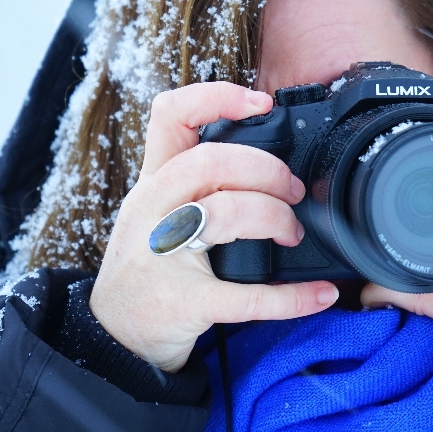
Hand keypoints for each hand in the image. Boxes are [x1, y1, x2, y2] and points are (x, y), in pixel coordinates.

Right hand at [90, 83, 338, 372]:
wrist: (113, 333)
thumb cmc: (147, 264)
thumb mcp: (157, 209)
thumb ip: (197, 181)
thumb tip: (269, 161)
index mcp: (153, 181)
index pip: (170, 116)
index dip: (217, 98)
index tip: (261, 103)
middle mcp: (152, 209)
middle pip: (210, 162)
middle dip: (266, 169)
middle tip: (292, 191)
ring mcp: (162, 255)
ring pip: (224, 213)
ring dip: (275, 218)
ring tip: (292, 233)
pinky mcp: (182, 303)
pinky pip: (244, 297)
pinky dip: (290, 297)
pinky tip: (319, 294)